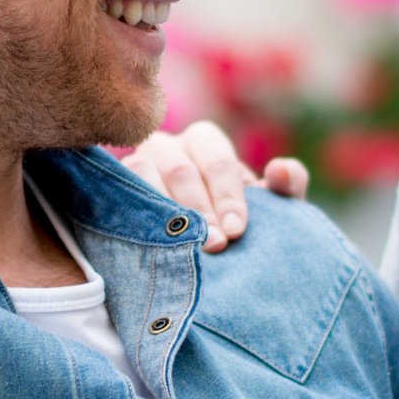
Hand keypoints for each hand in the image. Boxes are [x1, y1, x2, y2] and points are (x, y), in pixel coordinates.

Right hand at [122, 119, 309, 251]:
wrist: (200, 256)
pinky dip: (135, 214)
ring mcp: (133, 164)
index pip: (217, 161)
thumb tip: (280, 170)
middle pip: (180, 169)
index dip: (228, 195)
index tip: (236, 231)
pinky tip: (152, 243)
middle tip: (216, 246)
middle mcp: (165, 146)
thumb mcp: (269, 209)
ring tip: (185, 246)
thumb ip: (287, 188)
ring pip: (142, 174)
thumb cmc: (235, 224)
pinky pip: (117, 192)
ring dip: (165, 212)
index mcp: (203, 142)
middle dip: (199, 209)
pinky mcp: (110, 188)